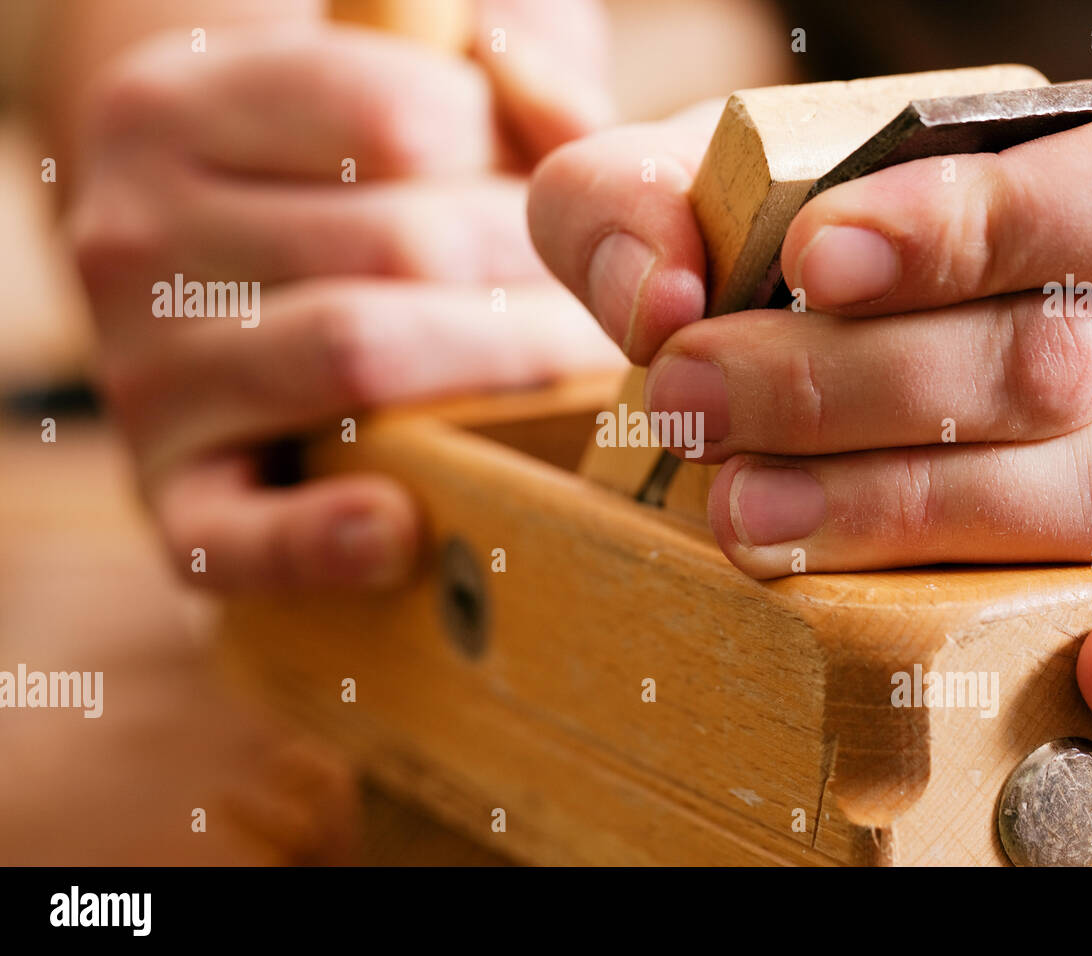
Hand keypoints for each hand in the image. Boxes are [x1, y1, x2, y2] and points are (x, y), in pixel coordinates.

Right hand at [72, 9, 620, 591]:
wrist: (202, 266)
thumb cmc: (339, 166)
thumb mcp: (402, 74)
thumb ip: (504, 69)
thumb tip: (581, 136)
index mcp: (181, 102)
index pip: (403, 118)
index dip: (520, 163)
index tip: (568, 210)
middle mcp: (135, 232)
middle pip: (402, 245)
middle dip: (541, 279)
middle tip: (618, 312)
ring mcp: (142, 372)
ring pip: (356, 357)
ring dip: (500, 373)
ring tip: (576, 377)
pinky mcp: (168, 493)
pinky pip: (232, 535)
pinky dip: (317, 540)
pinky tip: (398, 531)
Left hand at [528, 78, 1091, 738]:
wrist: (1011, 305)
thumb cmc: (863, 245)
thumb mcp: (748, 185)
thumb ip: (654, 201)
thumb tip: (651, 298)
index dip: (968, 226)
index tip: (807, 262)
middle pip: (1064, 357)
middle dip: (855, 391)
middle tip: (698, 406)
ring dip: (922, 520)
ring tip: (752, 524)